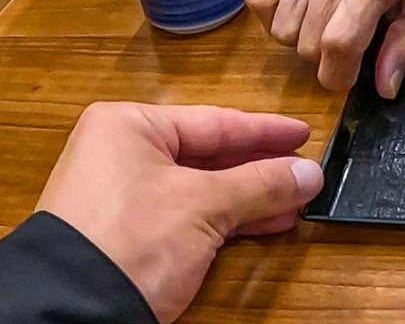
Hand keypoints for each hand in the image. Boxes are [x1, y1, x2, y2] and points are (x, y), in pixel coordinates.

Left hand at [37, 102, 324, 323]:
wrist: (71, 313)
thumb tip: (311, 173)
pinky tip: (270, 223)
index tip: (304, 133)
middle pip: (212, 155)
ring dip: (254, 197)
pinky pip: (195, 216)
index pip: (216, 122)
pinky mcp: (134, 236)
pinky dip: (232, 219)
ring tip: (297, 202)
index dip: (265, 131)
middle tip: (306, 171)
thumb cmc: (129, 240)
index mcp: (130, 128)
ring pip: (207, 189)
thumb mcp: (204, 204)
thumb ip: (262, 184)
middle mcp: (125, 155)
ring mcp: (128, 198)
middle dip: (263, 168)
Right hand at [247, 0, 404, 96]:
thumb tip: (384, 87)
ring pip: (281, 29)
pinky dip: (277, 17)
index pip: (339, 41)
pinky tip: (305, 9)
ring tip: (329, 21)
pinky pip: (260, 2)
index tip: (347, 78)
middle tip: (348, 41)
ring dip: (303, 39)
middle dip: (326, 58)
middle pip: (307, 43)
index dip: (338, 74)